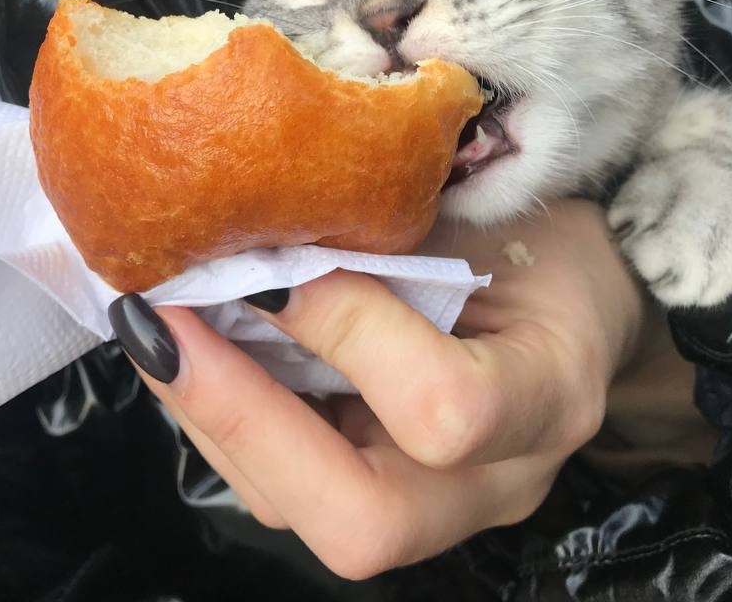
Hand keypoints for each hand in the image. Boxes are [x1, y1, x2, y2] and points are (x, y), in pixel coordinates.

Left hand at [109, 199, 647, 579]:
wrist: (578, 298)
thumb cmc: (542, 235)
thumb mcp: (491, 210)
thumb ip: (391, 228)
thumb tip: (253, 224)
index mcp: (551, 397)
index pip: (447, 412)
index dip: (347, 336)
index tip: (274, 260)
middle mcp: (498, 483)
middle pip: (362, 522)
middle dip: (240, 419)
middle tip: (161, 323)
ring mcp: (437, 508)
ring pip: (300, 513)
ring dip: (209, 413)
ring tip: (153, 321)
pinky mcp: (383, 496)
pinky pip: (285, 487)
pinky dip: (224, 414)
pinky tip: (188, 345)